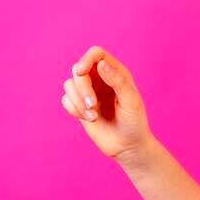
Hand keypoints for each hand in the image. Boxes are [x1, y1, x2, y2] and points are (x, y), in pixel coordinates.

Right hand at [61, 45, 153, 162]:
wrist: (128, 145)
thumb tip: (101, 64)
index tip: (80, 72)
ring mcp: (89, 92)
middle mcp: (101, 79)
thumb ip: (118, 81)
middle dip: (82, 88)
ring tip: (93, 116)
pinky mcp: (80, 106)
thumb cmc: (134, 122)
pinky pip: (65, 99)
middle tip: (93, 105)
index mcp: (116, 72)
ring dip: (78, 101)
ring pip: (69, 84)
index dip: (85, 59)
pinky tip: (90, 119)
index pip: (96, 53)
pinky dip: (74, 109)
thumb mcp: (130, 101)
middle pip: (78, 69)